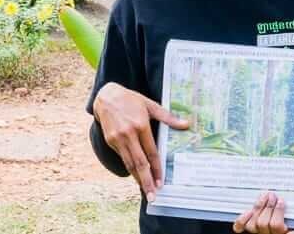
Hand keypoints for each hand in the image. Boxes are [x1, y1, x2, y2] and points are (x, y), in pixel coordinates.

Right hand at [93, 82, 188, 200]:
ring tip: (145, 190)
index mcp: (140, 125)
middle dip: (146, 181)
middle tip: (152, 195)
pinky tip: (136, 176)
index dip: (157, 169)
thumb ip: (168, 117)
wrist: (106, 96)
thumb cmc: (131, 100)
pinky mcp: (110, 141)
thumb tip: (187, 124)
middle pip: (139, 163)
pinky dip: (130, 168)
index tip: (161, 182)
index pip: (151, 153)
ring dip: (137, 178)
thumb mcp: (151, 105)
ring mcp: (117, 139)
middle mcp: (128, 134)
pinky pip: (122, 157)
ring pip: (129, 163)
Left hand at [233, 192, 293, 233]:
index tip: (282, 201)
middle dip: (268, 207)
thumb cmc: (288, 230)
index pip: (277, 225)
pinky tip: (249, 211)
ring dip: (258, 208)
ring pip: (253, 224)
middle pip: (265, 223)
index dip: (278, 211)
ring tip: (264, 197)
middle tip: (272, 196)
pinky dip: (243, 218)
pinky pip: (241, 227)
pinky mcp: (248, 232)